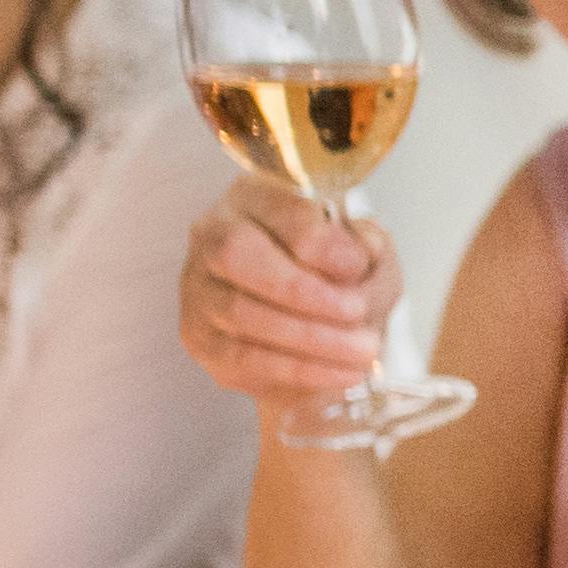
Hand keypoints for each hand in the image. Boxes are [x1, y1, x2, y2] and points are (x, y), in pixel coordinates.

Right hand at [178, 177, 397, 413]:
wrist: (319, 333)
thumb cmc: (339, 278)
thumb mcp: (369, 254)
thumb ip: (368, 247)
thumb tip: (357, 252)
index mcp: (257, 196)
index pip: (274, 207)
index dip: (316, 240)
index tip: (357, 266)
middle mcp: (214, 233)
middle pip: (237, 254)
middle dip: (303, 289)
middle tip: (356, 311)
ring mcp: (198, 287)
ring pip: (240, 312)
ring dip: (310, 336)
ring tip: (363, 349)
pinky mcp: (199, 337)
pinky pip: (243, 358)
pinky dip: (300, 368)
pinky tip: (342, 371)